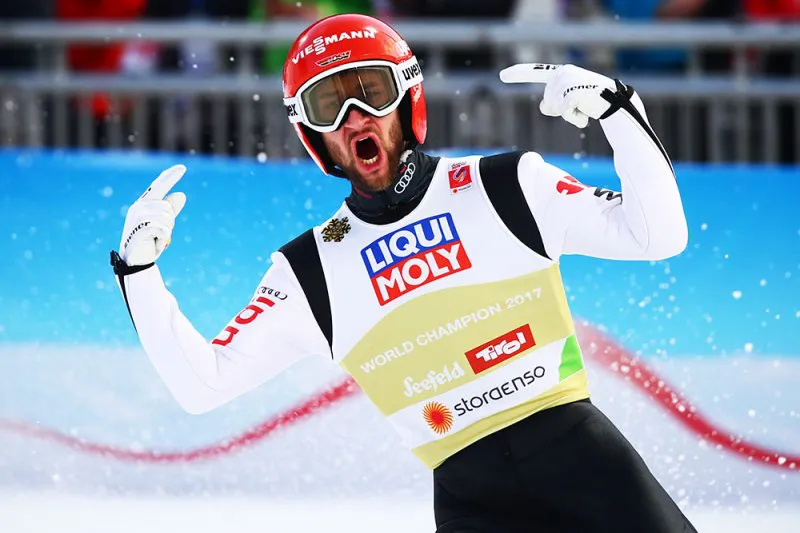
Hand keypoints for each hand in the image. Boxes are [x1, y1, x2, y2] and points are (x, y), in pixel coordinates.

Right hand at [119, 165, 186, 265]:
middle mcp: (138, 207)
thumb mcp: (162, 224)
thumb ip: (171, 210)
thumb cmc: (149, 241)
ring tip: (155, 239)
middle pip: (169, 208)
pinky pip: (162, 229)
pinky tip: (157, 244)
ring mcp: (137, 218)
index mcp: (144, 203)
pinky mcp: (139, 230)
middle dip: (170, 223)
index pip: (159, 186)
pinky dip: (164, 239)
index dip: (170, 176)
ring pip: (168, 219)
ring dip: (167, 233)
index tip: (183, 167)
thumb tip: (181, 194)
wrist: (136, 261)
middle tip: (158, 234)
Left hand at [499, 63, 616, 127]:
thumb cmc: (591, 102)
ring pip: (554, 109)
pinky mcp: (574, 92)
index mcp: (559, 73)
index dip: (518, 74)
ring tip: (584, 107)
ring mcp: (568, 81)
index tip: (501, 75)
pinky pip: (565, 114)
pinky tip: (587, 114)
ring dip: (569, 115)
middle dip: (560, 111)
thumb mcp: (568, 102)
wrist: (615, 102)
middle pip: (547, 103)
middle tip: (580, 105)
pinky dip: (576, 119)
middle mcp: (562, 73)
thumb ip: (552, 102)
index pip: (535, 72)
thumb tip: (544, 107)